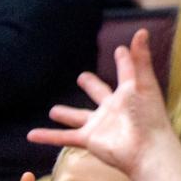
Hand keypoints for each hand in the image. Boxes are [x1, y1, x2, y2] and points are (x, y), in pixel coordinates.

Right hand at [28, 29, 180, 180]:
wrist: (147, 149)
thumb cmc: (149, 117)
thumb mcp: (143, 84)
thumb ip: (140, 59)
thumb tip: (141, 31)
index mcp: (128, 93)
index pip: (126, 73)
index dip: (124, 61)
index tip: (120, 50)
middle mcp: (113, 109)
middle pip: (99, 94)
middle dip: (91, 85)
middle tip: (82, 77)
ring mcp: (100, 125)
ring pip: (77, 117)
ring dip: (65, 114)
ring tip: (53, 110)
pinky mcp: (89, 139)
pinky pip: (64, 137)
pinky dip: (47, 136)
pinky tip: (31, 135)